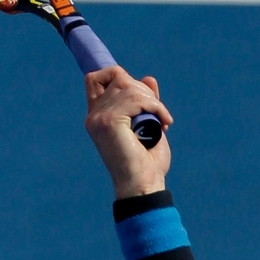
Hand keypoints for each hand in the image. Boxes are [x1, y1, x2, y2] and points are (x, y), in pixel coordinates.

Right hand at [84, 66, 173, 198]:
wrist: (143, 184)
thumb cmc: (147, 161)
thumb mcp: (148, 125)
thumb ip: (146, 102)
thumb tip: (148, 78)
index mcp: (97, 116)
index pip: (95, 78)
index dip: (118, 75)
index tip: (144, 94)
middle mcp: (94, 115)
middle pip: (119, 77)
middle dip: (145, 91)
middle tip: (159, 114)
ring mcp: (99, 117)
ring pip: (130, 86)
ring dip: (154, 101)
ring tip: (163, 121)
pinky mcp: (110, 121)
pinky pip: (138, 99)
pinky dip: (157, 107)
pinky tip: (165, 123)